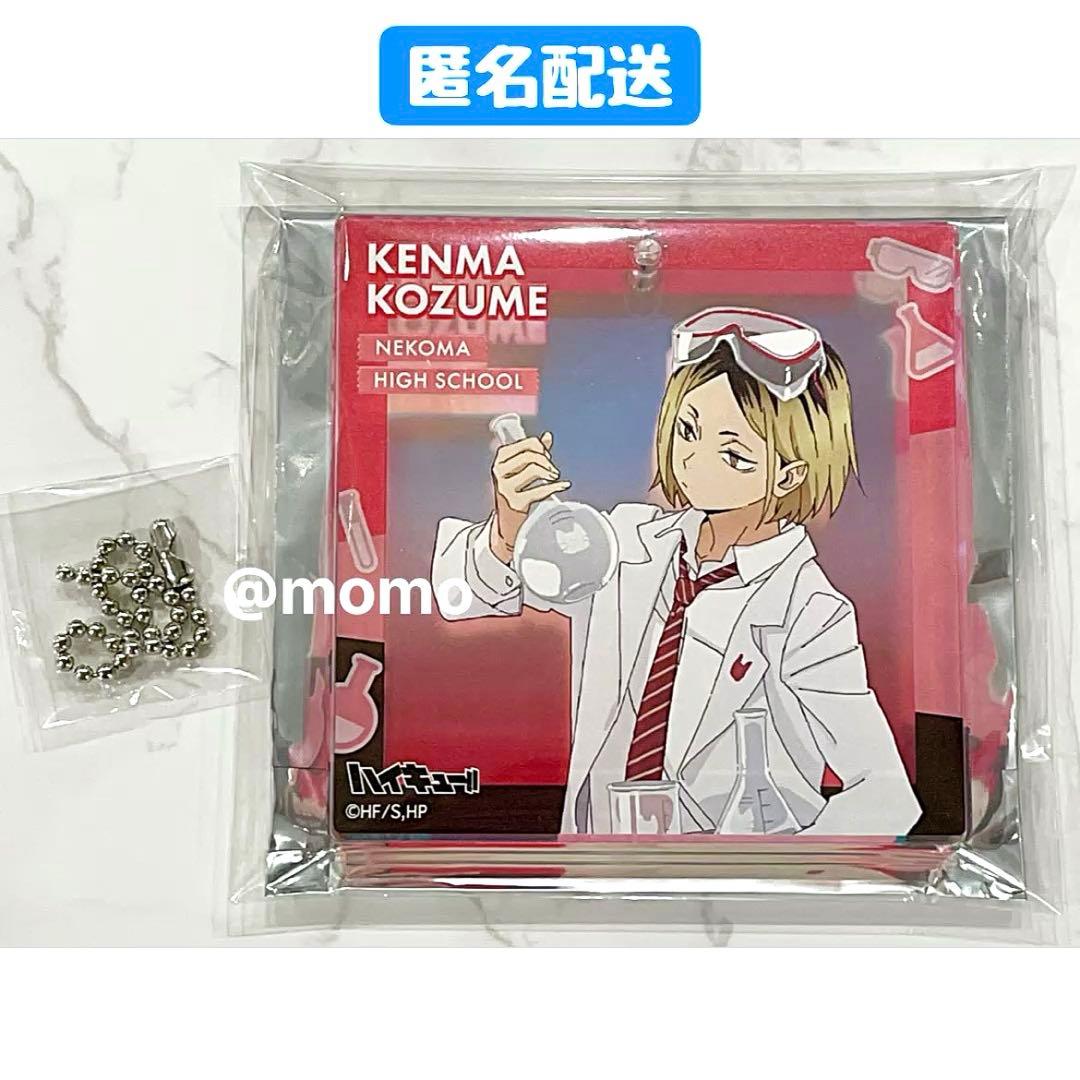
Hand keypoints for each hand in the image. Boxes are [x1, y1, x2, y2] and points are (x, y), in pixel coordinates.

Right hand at [490, 431, 569, 563]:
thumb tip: (548, 436)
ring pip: (535, 470)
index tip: (547, 457)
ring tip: (555, 478)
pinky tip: (563, 485)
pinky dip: (555, 487)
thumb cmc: (515, 491)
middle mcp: (499, 471)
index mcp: (500, 459)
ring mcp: (505, 487)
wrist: (506, 521)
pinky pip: (539, 490)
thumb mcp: (520, 469)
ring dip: (550, 473)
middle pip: (531, 456)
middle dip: (547, 462)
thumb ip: (533, 452)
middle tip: (553, 471)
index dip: (541, 448)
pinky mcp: (515, 502)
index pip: (526, 444)